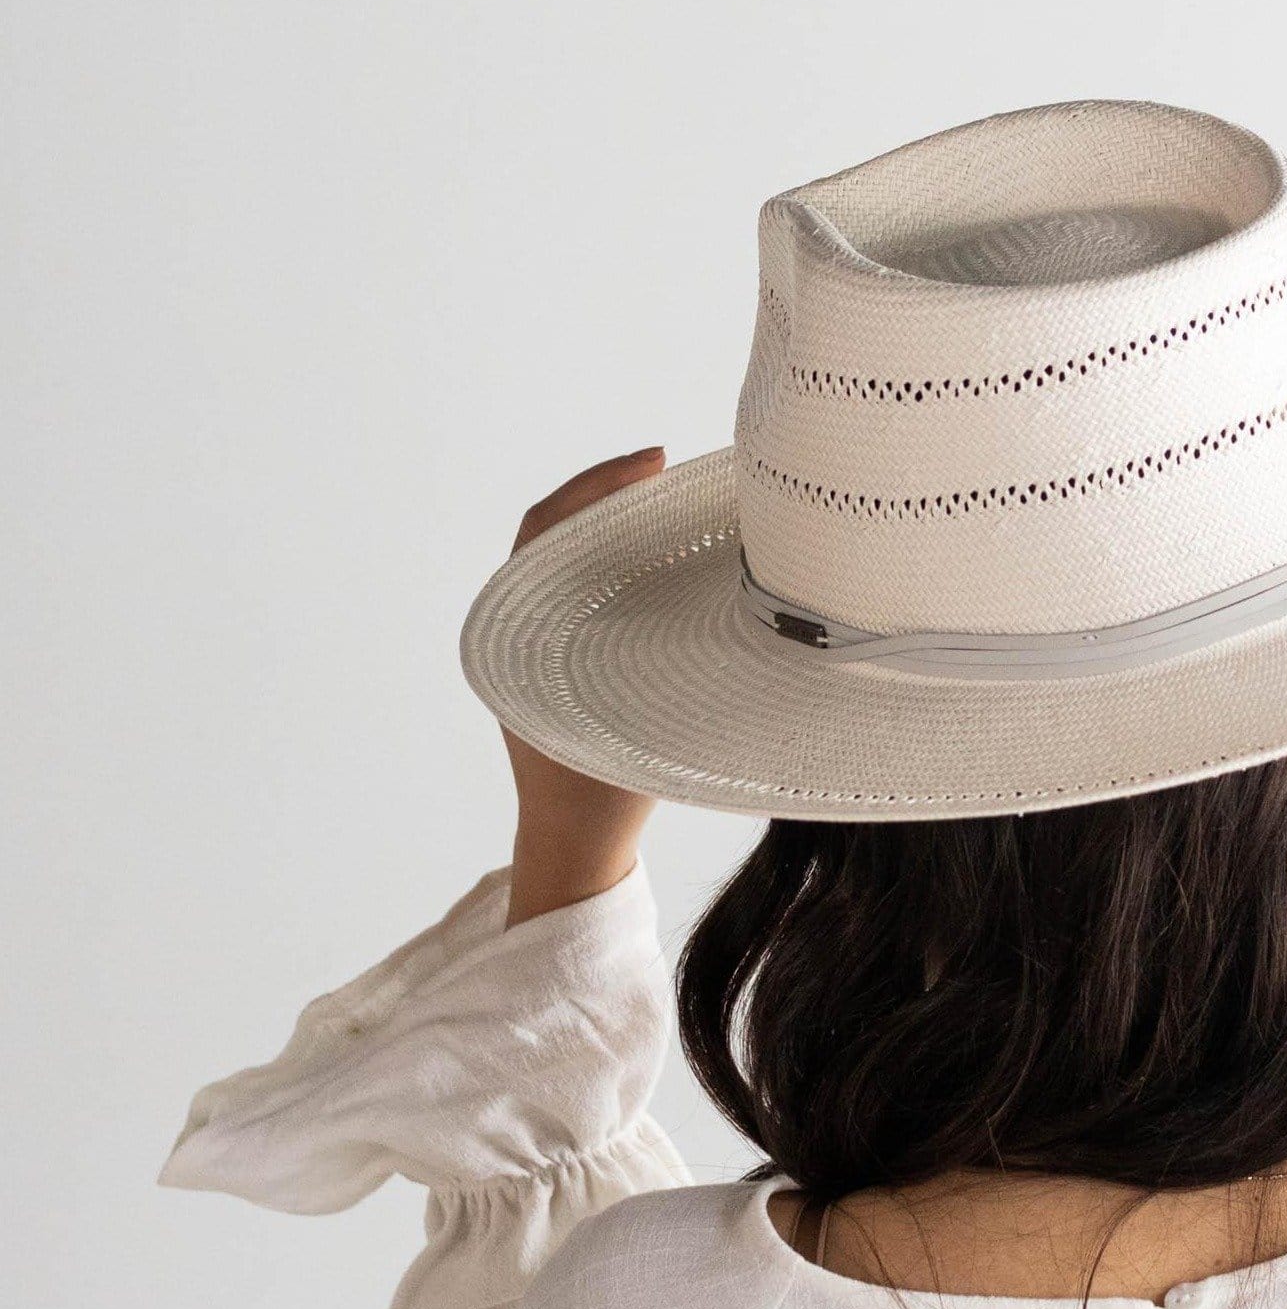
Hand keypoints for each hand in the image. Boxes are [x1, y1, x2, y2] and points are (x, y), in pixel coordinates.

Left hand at [501, 448, 665, 927]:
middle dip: (610, 492)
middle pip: (556, 530)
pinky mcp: (561, 659)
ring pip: (570, 557)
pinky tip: (664, 560)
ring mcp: (539, 643)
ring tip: (669, 503)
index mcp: (518, 632)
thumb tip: (747, 611)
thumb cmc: (607, 792)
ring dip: (615, 524)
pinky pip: (585, 588)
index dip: (596, 485)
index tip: (653, 462)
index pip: (545, 527)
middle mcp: (520, 630)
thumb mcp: (642, 718)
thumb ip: (677, 664)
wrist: (573, 846)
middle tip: (665, 469)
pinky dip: (619, 561)